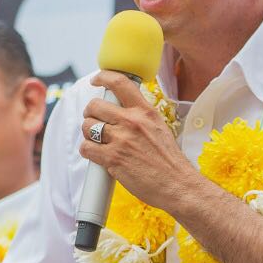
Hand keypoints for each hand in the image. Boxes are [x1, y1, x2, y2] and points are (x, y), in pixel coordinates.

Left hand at [80, 70, 190, 212]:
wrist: (177, 184)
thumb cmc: (169, 160)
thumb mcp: (159, 128)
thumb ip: (140, 117)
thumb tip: (121, 111)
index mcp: (145, 111)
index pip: (120, 83)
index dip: (103, 77)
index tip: (96, 80)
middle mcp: (131, 122)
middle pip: (95, 106)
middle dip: (90, 114)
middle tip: (95, 121)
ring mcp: (121, 140)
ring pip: (88, 127)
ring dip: (89, 134)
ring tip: (98, 142)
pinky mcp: (112, 159)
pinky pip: (86, 148)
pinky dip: (88, 151)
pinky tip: (96, 155)